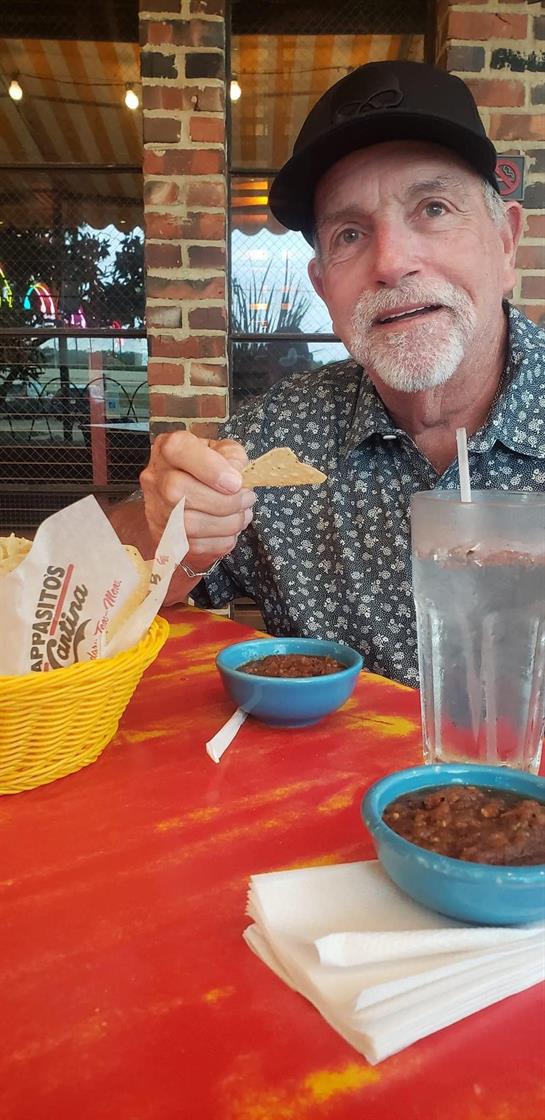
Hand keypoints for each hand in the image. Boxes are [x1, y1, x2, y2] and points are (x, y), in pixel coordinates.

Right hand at [140, 430, 255, 572]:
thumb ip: (232, 458)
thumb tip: (238, 478)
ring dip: (227, 523)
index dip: (210, 469)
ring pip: (188, 524)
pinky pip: (195, 545)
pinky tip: (230, 528)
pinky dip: (221, 540)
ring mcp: (157, 509)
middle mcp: (156, 478)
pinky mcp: (165, 536)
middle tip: (246, 499)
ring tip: (243, 514)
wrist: (188, 496)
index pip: (179, 450)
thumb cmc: (207, 469)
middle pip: (179, 491)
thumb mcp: (223, 451)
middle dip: (224, 501)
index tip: (236, 482)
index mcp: (169, 449)